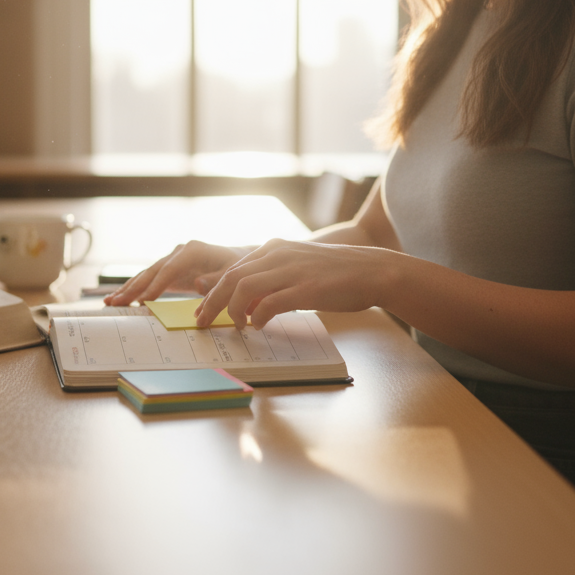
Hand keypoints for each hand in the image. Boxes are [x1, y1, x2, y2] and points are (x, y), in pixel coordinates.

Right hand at [104, 241, 250, 305]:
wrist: (240, 262)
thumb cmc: (237, 269)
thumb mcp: (231, 275)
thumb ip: (216, 280)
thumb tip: (198, 284)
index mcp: (193, 251)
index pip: (169, 269)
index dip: (155, 286)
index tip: (142, 302)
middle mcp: (179, 252)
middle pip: (152, 271)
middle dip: (133, 288)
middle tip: (116, 303)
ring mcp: (172, 260)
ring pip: (146, 276)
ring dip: (128, 289)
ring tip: (110, 303)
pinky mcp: (170, 270)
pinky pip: (150, 281)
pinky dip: (136, 290)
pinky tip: (121, 300)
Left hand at [195, 239, 395, 328]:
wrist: (372, 271)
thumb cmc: (336, 273)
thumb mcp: (297, 267)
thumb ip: (272, 280)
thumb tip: (248, 303)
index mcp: (274, 247)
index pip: (233, 268)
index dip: (213, 291)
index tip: (203, 309)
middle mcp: (279, 254)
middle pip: (231, 278)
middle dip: (212, 302)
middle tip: (203, 322)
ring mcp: (292, 270)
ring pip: (244, 288)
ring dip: (233, 310)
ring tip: (235, 326)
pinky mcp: (306, 288)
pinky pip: (271, 303)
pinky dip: (259, 317)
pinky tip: (260, 326)